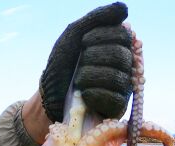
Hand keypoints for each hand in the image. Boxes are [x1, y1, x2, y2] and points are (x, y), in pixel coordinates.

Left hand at [40, 2, 132, 121]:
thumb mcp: (74, 34)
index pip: (123, 35)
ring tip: (78, 80)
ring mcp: (124, 87)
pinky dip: (94, 94)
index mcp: (119, 46)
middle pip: (120, 56)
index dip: (99, 37)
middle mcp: (126, 65)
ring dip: (89, 76)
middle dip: (91, 58)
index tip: (83, 43)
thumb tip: (124, 9)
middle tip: (80, 64)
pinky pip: (114, 99)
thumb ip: (97, 18)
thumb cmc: (63, 63)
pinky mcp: (117, 107)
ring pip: (116, 77)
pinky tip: (83, 93)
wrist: (48, 93)